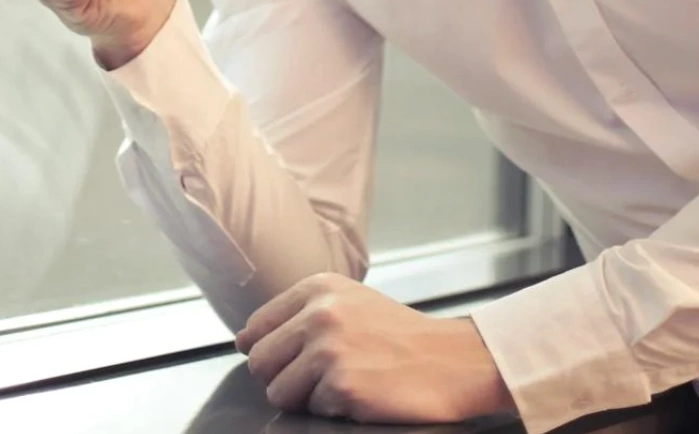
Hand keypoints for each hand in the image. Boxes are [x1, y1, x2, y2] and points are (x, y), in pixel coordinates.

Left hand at [237, 274, 514, 423]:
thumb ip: (298, 315)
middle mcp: (319, 313)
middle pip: (260, 362)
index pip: (256, 328)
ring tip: (344, 384)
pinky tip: (364, 393)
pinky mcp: (342, 386)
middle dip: (284, 378)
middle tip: (322, 378)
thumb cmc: (401, 337)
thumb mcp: (349, 303)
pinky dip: (335, 410)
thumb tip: (245, 341)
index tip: (293, 359)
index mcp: (317, 288)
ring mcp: (329, 350)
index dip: (271, 352)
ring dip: (308, 398)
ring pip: (279, 392)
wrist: (454, 361)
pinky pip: (312, 411)